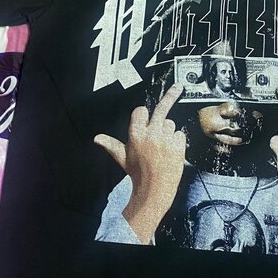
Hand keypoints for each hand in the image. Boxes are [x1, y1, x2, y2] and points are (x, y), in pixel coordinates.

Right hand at [94, 84, 185, 243]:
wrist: (154, 190)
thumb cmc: (138, 174)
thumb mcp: (122, 158)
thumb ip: (112, 145)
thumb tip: (97, 138)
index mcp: (135, 134)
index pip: (141, 111)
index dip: (143, 115)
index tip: (145, 118)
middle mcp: (151, 133)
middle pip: (161, 108)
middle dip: (170, 96)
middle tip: (178, 87)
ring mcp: (166, 139)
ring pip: (170, 124)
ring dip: (167, 132)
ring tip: (162, 147)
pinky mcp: (178, 145)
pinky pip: (180, 134)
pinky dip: (177, 141)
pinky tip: (170, 152)